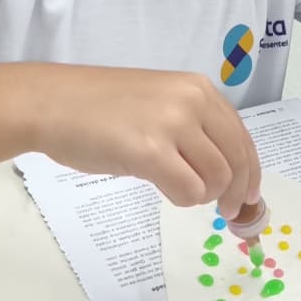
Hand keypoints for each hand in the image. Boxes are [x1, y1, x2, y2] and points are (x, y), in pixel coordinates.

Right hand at [33, 65, 261, 217]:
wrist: (50, 103)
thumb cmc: (94, 106)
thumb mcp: (157, 102)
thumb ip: (191, 125)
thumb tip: (220, 168)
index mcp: (196, 88)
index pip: (241, 136)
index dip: (250, 171)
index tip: (248, 195)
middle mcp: (191, 102)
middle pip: (236, 160)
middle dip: (236, 193)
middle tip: (228, 212)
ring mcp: (172, 125)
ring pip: (216, 178)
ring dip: (203, 195)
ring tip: (180, 191)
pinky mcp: (151, 152)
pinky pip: (189, 191)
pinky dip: (183, 199)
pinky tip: (165, 190)